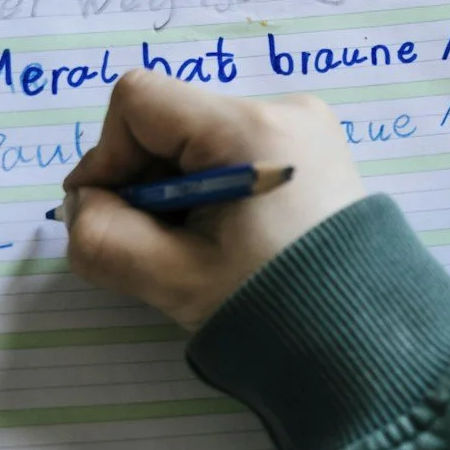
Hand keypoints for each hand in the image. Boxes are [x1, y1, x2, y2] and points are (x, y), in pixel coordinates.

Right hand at [61, 71, 366, 328]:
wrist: (367, 347)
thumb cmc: (272, 310)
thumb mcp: (172, 279)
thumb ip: (102, 236)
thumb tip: (81, 204)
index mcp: (248, 129)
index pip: (139, 102)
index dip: (106, 156)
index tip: (106, 212)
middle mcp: (282, 111)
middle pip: (171, 122)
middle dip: (144, 181)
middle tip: (155, 246)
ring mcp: (305, 131)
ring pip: (201, 141)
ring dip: (178, 190)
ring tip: (197, 251)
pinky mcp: (316, 155)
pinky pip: (237, 155)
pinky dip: (214, 192)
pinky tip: (227, 243)